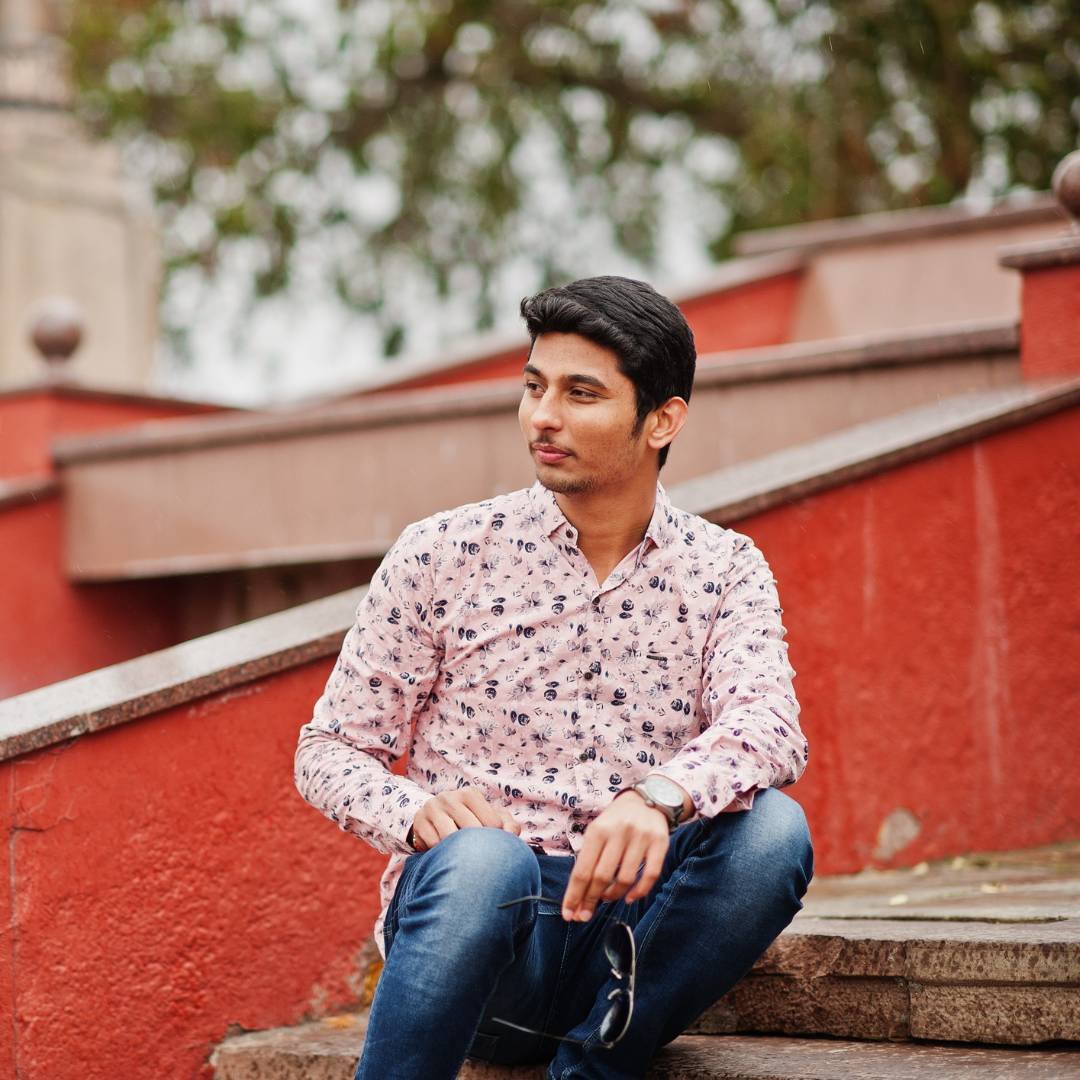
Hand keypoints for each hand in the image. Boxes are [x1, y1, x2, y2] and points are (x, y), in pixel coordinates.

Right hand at [408, 788, 519, 851]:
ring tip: (462, 855)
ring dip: (457, 850)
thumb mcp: (489, 818)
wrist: (433, 819)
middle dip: (477, 846)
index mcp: (470, 794)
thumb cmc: (469, 821)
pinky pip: (434, 844)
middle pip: (471, 830)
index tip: (492, 845)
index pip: (492, 822)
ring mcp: (433, 808)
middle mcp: (450, 797)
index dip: (496, 839)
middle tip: (478, 856)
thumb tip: (511, 834)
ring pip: (450, 836)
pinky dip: (441, 852)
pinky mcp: (420, 823)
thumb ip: (508, 825)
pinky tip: (445, 852)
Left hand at [560, 792, 668, 921]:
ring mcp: (641, 838)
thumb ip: (588, 860)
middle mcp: (619, 832)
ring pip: (625, 879)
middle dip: (590, 900)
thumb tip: (577, 897)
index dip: (574, 896)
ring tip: (608, 897)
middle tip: (585, 915)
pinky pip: (650, 875)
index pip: (582, 870)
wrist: (646, 800)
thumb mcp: (597, 831)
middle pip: (601, 877)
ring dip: (613, 895)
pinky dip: (639, 892)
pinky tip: (630, 897)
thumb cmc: (615, 821)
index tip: (569, 915)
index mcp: (598, 830)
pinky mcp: (660, 843)